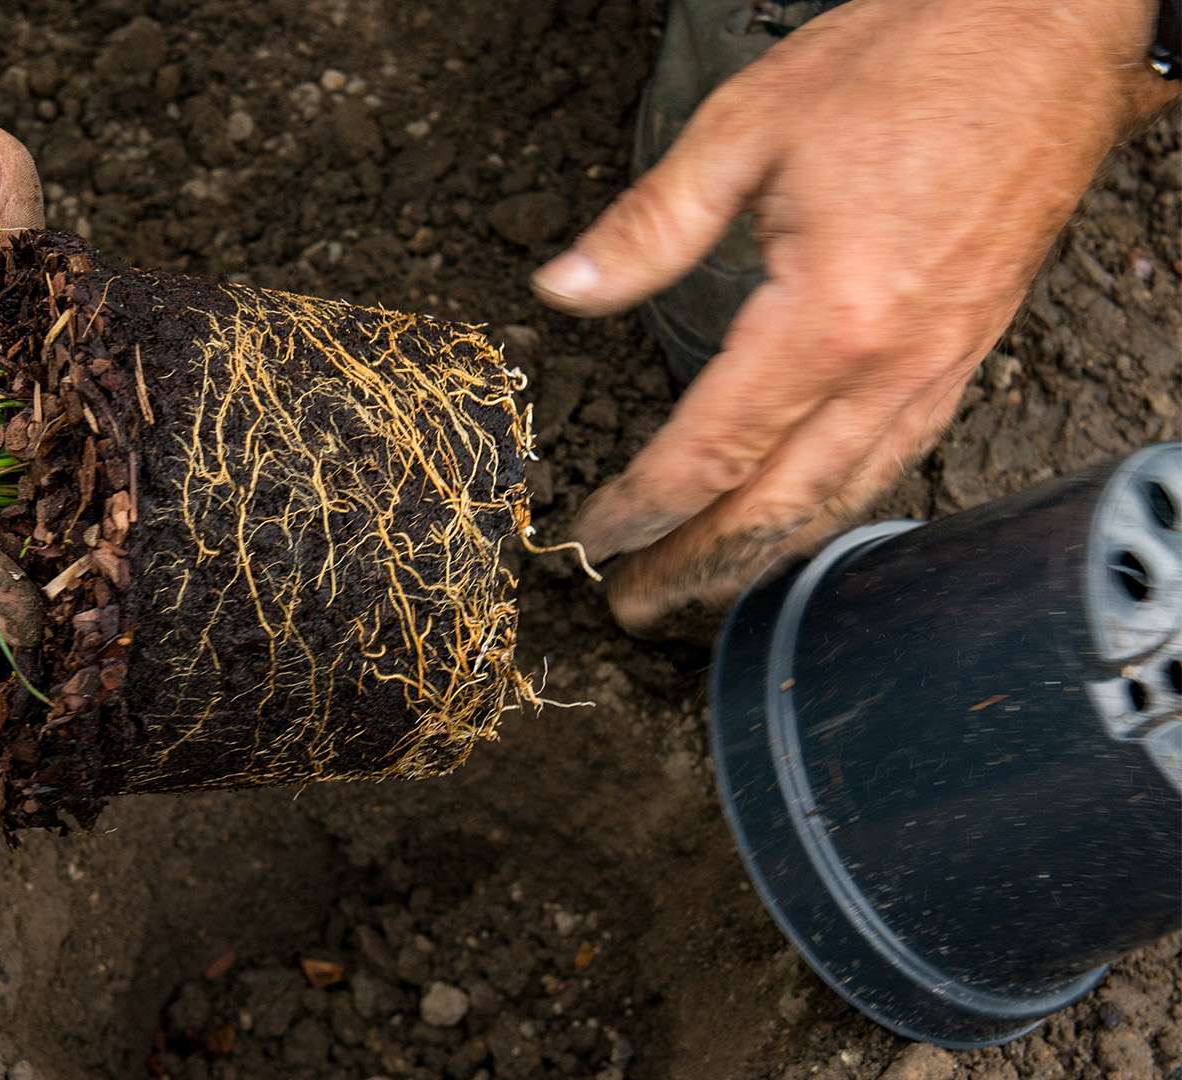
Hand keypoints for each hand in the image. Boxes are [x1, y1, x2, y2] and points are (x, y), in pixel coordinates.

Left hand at [531, 0, 1178, 634]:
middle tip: (632, 607)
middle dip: (698, 568)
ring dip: (765, 554)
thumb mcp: (747, 126)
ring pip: (844, 497)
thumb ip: (649, 225)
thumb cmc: (907, 61)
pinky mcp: (968, 350)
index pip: (711, 450)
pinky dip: (833, 506)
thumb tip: (561, 289)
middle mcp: (892, 364)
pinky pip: (894, 457)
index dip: (643, 507)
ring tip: (700, 587)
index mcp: (827, 318)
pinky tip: (796, 515)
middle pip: (779, 505)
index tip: (592, 538)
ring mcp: (941, 365)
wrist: (1049, 30)